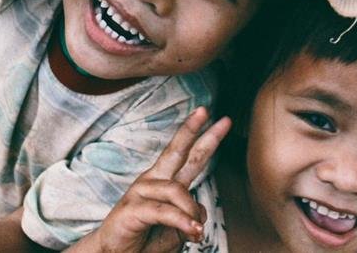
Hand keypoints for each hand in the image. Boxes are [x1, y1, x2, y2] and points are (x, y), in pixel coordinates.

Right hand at [75, 108, 230, 252]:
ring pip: (177, 190)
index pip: (187, 155)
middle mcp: (153, 180)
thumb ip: (191, 216)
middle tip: (214, 116)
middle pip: (177, 151)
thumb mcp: (177, 230)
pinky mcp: (132, 208)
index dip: (204, 137)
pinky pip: (164, 211)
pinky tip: (192, 231)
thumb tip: (201, 213)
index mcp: (164, 181)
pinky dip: (182, 221)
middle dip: (195, 131)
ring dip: (192, 213)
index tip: (224, 121)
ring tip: (196, 233)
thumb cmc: (146, 241)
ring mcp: (141, 191)